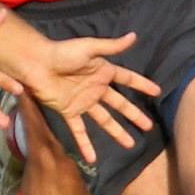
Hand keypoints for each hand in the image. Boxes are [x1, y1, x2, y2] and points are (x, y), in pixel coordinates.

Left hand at [21, 32, 160, 162]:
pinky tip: (92, 159)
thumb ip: (112, 46)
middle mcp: (95, 88)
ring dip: (117, 132)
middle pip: (119, 104)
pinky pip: (79, 131)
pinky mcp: (68, 111)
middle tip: (148, 127)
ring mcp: (83, 102)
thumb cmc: (62, 52)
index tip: (157, 92)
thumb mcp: (90, 48)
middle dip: (134, 115)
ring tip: (130, 144)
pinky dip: (85, 145)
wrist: (37, 63)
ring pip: (104, 120)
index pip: (127, 79)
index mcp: (102, 71)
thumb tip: (134, 36)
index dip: (142, 85)